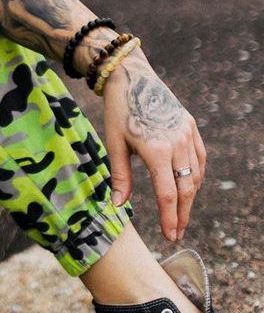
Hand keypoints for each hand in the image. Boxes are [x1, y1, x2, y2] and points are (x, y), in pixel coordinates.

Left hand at [101, 50, 206, 242]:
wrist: (132, 77)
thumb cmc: (118, 111)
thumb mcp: (114, 144)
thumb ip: (120, 176)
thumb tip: (118, 206)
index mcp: (157, 149)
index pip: (167, 194)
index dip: (169, 218)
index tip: (169, 236)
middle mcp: (177, 143)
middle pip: (185, 189)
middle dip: (181, 214)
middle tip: (176, 234)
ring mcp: (187, 134)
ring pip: (195, 175)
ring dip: (189, 198)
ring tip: (179, 216)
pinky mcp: (191, 126)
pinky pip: (199, 158)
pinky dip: (195, 176)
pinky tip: (188, 189)